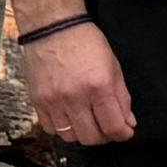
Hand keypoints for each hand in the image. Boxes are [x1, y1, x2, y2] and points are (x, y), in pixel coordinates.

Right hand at [20, 20, 136, 149]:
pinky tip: (70, 117)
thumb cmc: (85, 42)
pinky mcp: (38, 101)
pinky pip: (50, 128)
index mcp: (98, 87)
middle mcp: (75, 97)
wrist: (53, 27)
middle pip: (91, 138)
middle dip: (104, 136)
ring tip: (89, 122)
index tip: (125, 131)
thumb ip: (122, 98)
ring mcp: (53, 101)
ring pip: (70, 137)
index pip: (113, 126)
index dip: (123, 134)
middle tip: (108, 127)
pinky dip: (62, 129)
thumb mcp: (114, 67)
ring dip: (83, 134)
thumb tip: (128, 122)